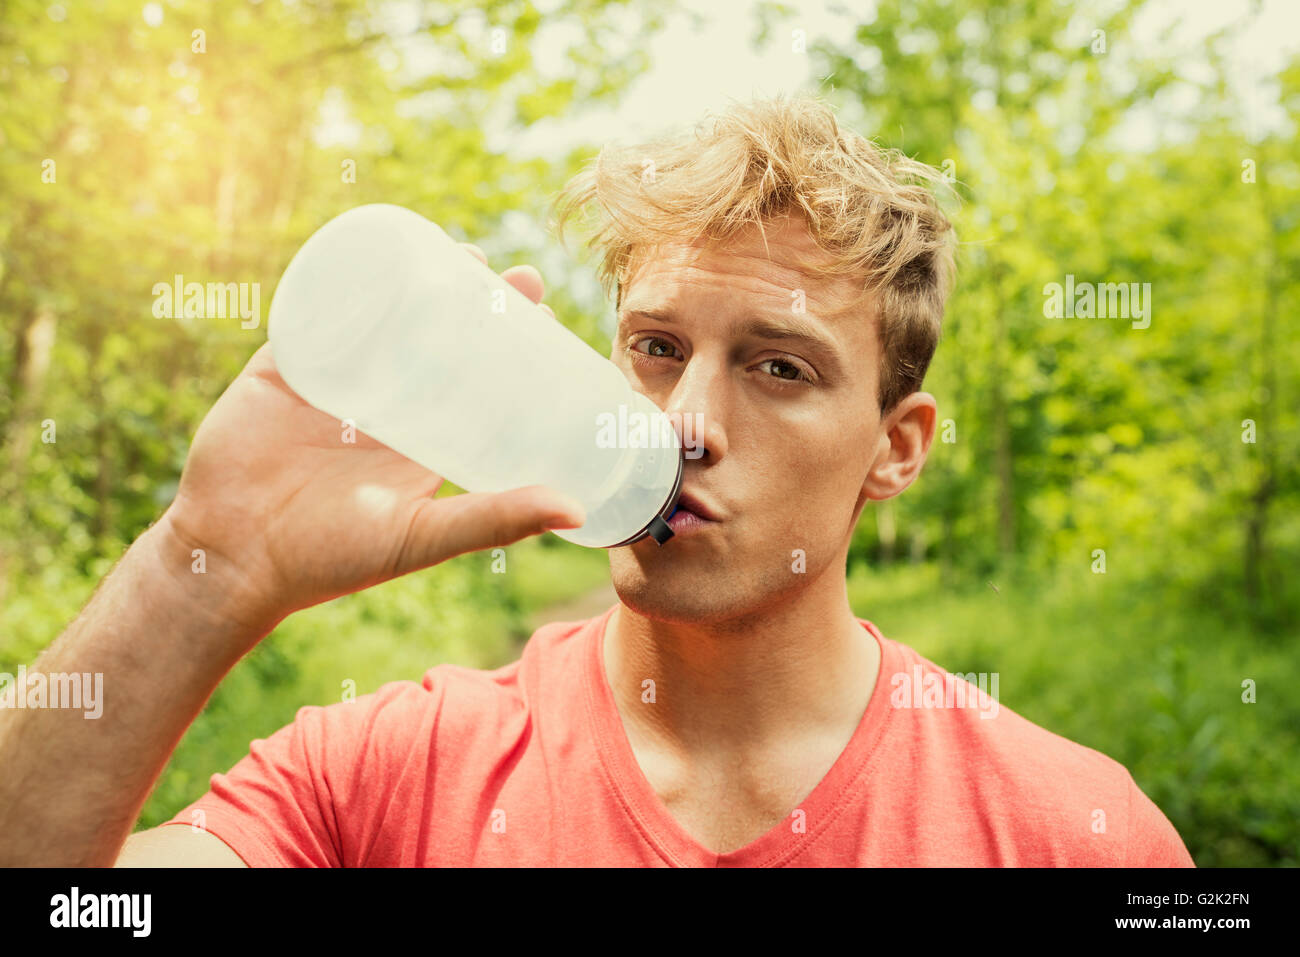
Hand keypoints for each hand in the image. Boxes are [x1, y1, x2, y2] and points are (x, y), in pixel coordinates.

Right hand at [157, 244, 583, 640]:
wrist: (233, 559)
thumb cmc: (333, 559)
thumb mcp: (423, 536)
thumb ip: (494, 520)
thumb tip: (577, 511)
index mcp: (420, 437)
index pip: (474, 375)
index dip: (507, 341)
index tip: (543, 311)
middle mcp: (382, 402)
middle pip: (435, 333)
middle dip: (474, 299)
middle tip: (513, 274)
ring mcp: (333, 378)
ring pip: (381, 312)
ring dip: (417, 277)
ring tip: (462, 253)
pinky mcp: (283, 365)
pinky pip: (315, 309)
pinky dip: (341, 277)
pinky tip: (378, 249)